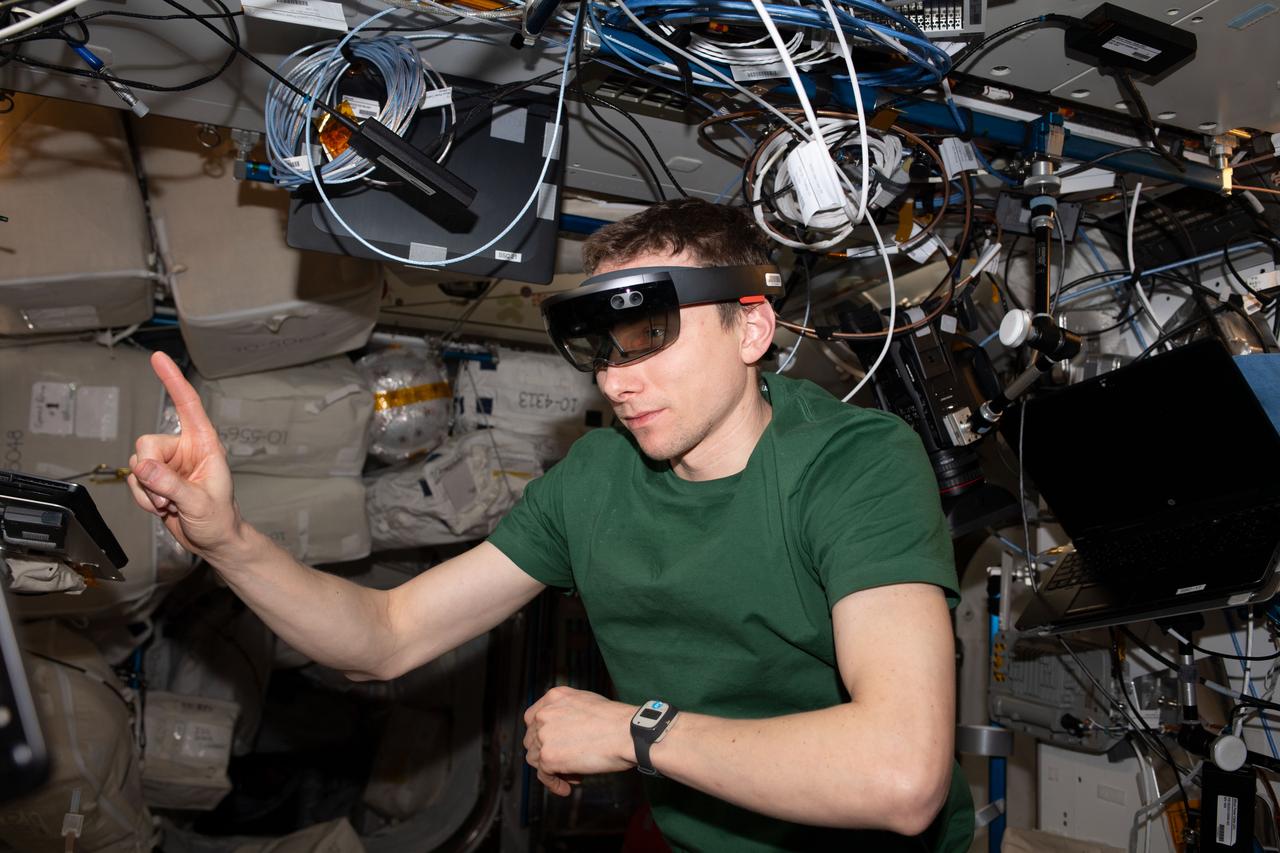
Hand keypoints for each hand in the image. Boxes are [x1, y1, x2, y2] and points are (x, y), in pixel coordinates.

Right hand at [126, 352, 241, 562]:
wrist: (213, 541)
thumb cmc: (219, 520)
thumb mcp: (198, 502)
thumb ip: (170, 484)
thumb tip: (144, 466)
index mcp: (204, 444)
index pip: (187, 405)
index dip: (173, 380)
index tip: (159, 358)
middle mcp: (184, 450)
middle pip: (147, 444)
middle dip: (150, 473)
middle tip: (168, 496)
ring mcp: (168, 465)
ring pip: (137, 466)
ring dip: (148, 491)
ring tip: (171, 504)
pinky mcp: (155, 481)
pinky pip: (134, 482)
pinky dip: (143, 499)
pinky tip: (163, 508)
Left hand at [523, 686, 636, 795]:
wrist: (627, 733)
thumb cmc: (617, 720)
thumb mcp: (587, 702)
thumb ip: (568, 712)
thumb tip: (564, 730)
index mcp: (554, 697)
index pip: (533, 718)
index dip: (540, 734)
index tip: (551, 744)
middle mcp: (544, 714)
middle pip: (532, 739)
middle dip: (546, 752)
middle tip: (566, 762)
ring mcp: (544, 735)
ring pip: (534, 758)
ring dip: (551, 768)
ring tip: (573, 774)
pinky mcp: (548, 757)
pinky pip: (543, 776)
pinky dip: (554, 784)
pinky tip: (566, 788)